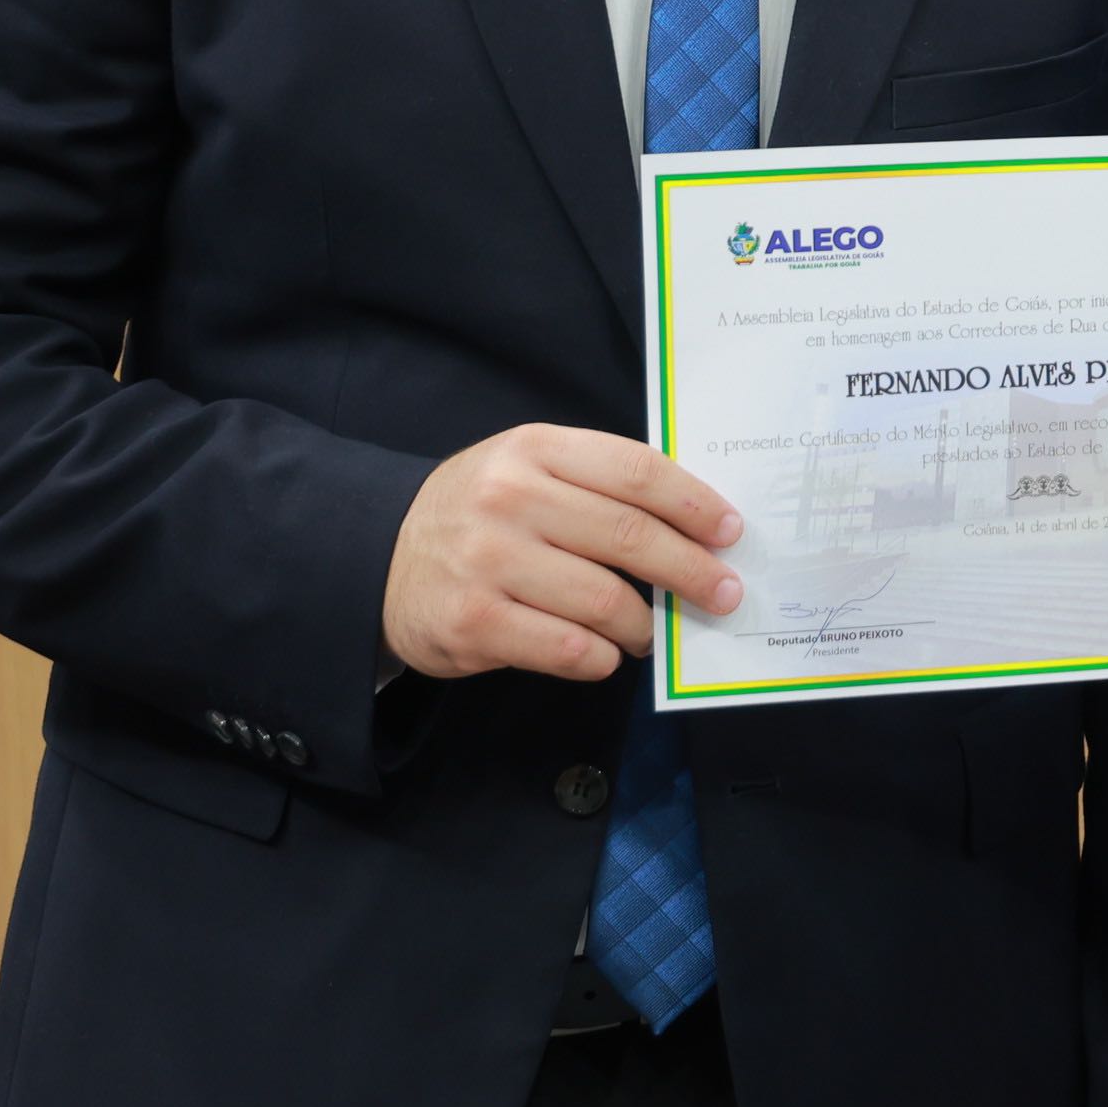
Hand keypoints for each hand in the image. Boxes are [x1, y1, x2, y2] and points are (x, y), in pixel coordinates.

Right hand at [380, 424, 743, 681]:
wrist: (376, 556)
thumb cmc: (480, 513)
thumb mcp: (529, 469)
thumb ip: (600, 483)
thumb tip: (698, 523)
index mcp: (535, 449)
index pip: (637, 471)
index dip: (695, 504)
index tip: (731, 532)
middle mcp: (509, 498)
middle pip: (630, 537)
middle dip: (692, 571)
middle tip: (725, 593)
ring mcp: (488, 561)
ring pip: (606, 601)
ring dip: (646, 625)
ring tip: (651, 631)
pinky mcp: (473, 621)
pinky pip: (569, 648)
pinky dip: (602, 657)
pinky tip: (606, 653)